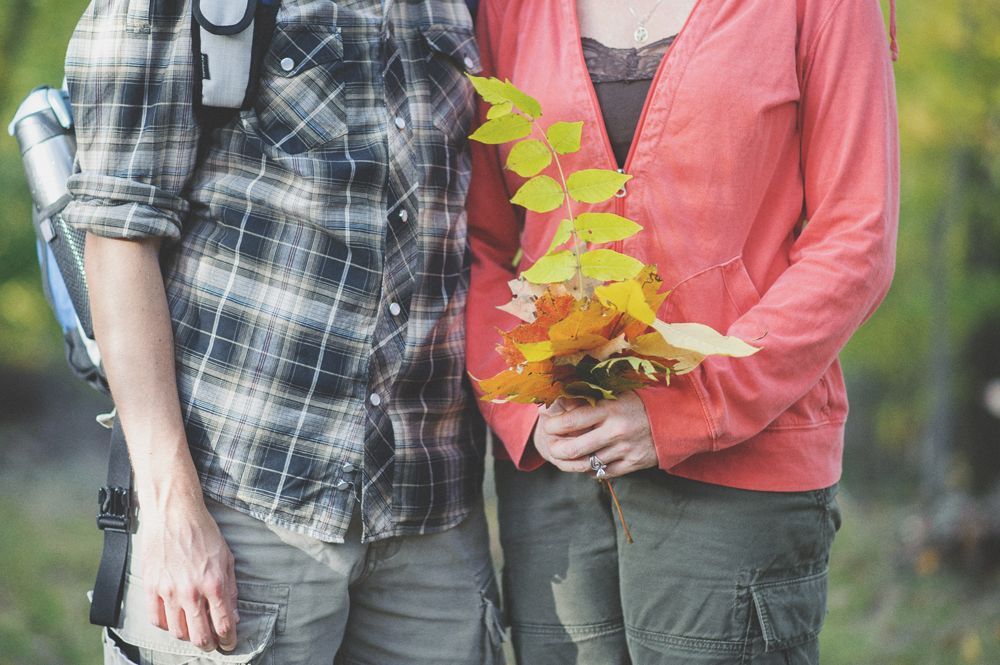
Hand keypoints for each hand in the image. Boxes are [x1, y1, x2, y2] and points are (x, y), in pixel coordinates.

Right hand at [139, 488, 238, 652]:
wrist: (174, 514)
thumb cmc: (203, 532)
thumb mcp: (226, 558)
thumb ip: (230, 589)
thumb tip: (233, 615)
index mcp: (214, 584)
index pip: (223, 624)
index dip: (229, 639)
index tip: (229, 643)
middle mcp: (191, 591)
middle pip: (200, 636)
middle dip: (210, 644)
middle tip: (213, 644)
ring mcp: (168, 591)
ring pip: (178, 632)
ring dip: (188, 636)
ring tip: (194, 631)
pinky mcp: (151, 587)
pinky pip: (156, 619)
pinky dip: (166, 626)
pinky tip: (174, 621)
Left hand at [538, 391, 657, 477]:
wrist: (677, 418)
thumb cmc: (641, 401)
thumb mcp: (616, 393)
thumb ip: (590, 398)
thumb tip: (559, 401)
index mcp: (609, 409)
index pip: (571, 421)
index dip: (553, 425)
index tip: (548, 424)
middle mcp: (615, 431)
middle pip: (573, 449)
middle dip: (556, 449)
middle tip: (551, 445)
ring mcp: (624, 450)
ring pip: (587, 464)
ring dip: (571, 461)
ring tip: (565, 455)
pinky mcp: (633, 464)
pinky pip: (604, 472)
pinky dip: (591, 469)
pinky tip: (586, 463)